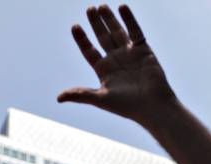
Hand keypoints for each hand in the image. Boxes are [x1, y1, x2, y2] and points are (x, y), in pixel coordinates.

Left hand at [58, 4, 175, 124]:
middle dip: (96, 24)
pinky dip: (129, 19)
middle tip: (89, 9)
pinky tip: (122, 7)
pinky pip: (135, 32)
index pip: (89, 51)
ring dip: (110, 19)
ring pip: (117, 32)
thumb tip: (58, 98)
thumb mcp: (100, 99)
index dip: (82, 39)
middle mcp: (116, 60)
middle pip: (103, 38)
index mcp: (104, 71)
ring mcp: (130, 54)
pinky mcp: (144, 51)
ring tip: (101, 6)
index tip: (75, 27)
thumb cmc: (127, 106)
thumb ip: (80, 94)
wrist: (152, 106)